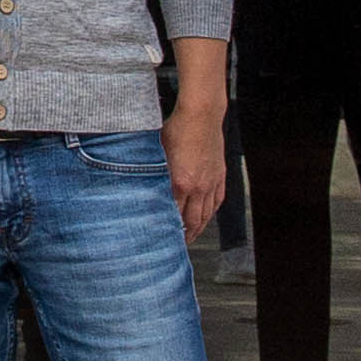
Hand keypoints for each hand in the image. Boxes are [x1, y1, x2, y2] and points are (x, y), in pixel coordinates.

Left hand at [165, 116, 223, 248]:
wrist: (201, 115)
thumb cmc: (176, 129)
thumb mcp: (157, 152)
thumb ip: (152, 173)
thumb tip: (141, 187)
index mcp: (180, 182)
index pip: (173, 215)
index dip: (168, 230)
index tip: (160, 238)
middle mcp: (198, 187)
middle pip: (192, 221)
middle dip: (184, 236)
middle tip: (176, 245)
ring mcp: (211, 182)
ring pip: (206, 214)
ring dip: (198, 228)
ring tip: (190, 236)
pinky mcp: (219, 176)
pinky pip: (217, 202)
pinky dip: (210, 213)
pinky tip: (205, 217)